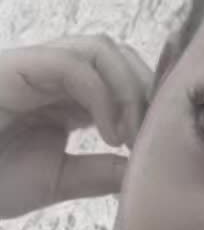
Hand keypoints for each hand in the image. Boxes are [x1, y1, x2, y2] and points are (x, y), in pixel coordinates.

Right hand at [0, 33, 154, 218]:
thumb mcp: (59, 180)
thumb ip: (100, 172)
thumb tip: (142, 170)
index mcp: (63, 99)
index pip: (119, 77)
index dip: (147, 100)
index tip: (160, 140)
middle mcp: (52, 76)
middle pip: (116, 54)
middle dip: (145, 89)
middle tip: (150, 137)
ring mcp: (34, 68)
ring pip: (99, 48)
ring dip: (128, 89)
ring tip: (129, 136)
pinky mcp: (17, 68)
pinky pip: (72, 64)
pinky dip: (102, 95)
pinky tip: (110, 133)